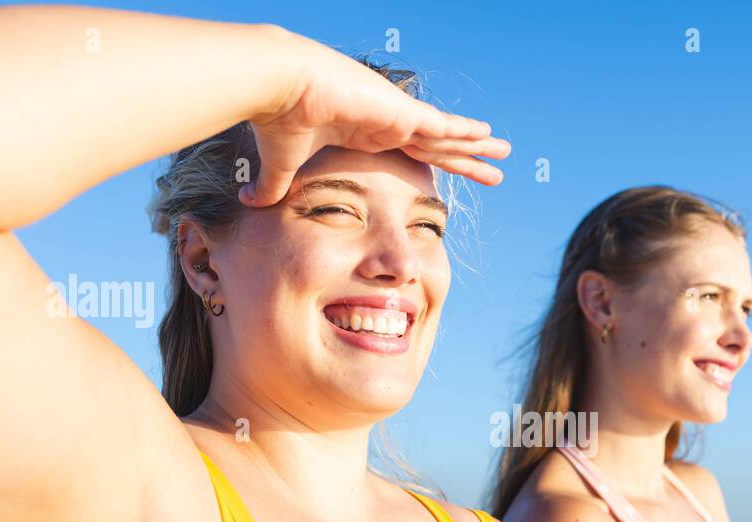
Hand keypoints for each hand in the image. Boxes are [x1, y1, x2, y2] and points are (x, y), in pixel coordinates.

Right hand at [241, 32, 511, 206]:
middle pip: (437, 147)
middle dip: (465, 159)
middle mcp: (386, 124)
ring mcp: (396, 115)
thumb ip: (271, 187)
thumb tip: (246, 204)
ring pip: (447, 136)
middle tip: (493, 168)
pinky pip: (441, 125)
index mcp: (365, 135)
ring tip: (504, 152)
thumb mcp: (280, 166)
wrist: (278, 87)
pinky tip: (487, 135)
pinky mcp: (399, 111)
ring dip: (476, 146)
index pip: (409, 154)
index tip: (450, 172)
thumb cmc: (278, 120)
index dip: (432, 164)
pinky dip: (464, 131)